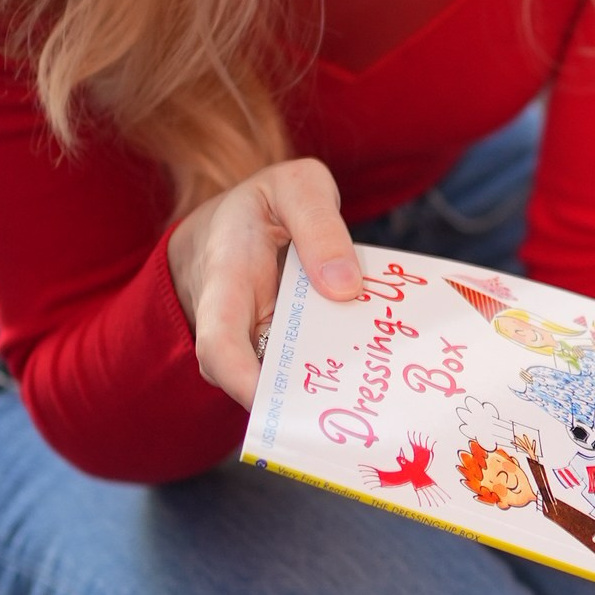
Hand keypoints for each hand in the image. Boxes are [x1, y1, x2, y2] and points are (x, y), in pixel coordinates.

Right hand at [167, 156, 361, 407]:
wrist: (236, 224)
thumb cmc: (266, 204)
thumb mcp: (296, 187)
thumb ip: (320, 225)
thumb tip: (346, 287)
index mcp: (225, 282)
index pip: (218, 344)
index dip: (242, 380)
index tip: (278, 399)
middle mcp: (233, 326)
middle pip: (253, 381)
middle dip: (300, 402)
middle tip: (350, 407)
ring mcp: (257, 344)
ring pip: (287, 381)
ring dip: (326, 391)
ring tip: (371, 396)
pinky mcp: (283, 351)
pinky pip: (308, 370)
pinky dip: (338, 373)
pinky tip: (376, 375)